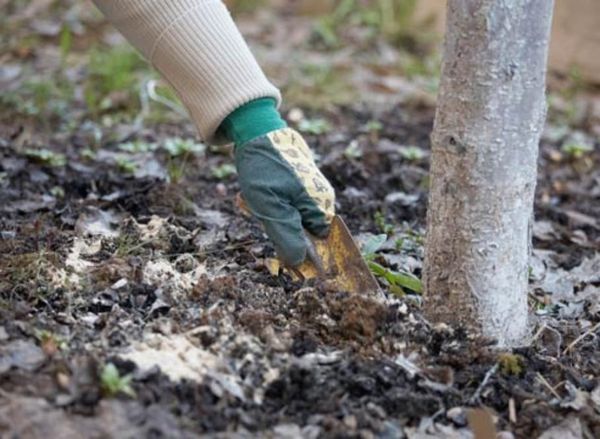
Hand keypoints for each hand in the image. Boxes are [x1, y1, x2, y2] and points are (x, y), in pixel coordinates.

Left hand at [235, 127, 334, 265]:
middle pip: (299, 228)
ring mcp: (309, 187)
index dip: (294, 242)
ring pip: (287, 215)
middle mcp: (320, 197)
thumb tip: (298, 263)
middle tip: (258, 208)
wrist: (255, 130)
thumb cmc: (263, 169)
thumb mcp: (271, 208)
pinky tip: (254, 190)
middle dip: (276, 223)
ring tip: (252, 196)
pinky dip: (266, 200)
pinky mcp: (296, 180)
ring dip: (266, 211)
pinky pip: (281, 201)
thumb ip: (286, 236)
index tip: (273, 230)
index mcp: (321, 205)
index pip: (315, 242)